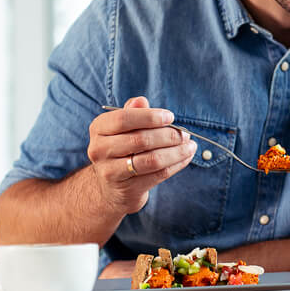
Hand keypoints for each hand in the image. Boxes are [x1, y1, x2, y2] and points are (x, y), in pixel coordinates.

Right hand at [87, 96, 196, 213]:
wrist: (111, 187)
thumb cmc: (123, 148)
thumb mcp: (124, 128)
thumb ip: (133, 112)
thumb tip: (141, 101)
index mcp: (99, 128)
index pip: (123, 119)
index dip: (149, 117)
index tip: (170, 117)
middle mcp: (100, 150)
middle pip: (140, 140)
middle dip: (168, 136)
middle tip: (185, 134)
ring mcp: (111, 172)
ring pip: (152, 160)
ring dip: (177, 152)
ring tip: (190, 146)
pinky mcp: (127, 189)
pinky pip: (158, 175)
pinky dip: (176, 164)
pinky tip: (186, 157)